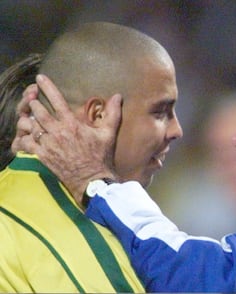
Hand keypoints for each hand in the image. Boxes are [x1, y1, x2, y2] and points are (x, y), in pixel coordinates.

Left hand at [12, 74, 121, 205]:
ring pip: (30, 126)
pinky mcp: (42, 156)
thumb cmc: (101, 156)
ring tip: (28, 117)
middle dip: (34, 103)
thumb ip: (113, 113)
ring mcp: (48, 145)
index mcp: (72, 124)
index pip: (56, 100)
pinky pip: (26, 143)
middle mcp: (57, 132)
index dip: (47, 87)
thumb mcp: (109, 134)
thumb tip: (118, 95)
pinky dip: (23, 138)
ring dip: (28, 120)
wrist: (92, 180)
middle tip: (33, 100)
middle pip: (38, 111)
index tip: (40, 78)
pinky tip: (25, 135)